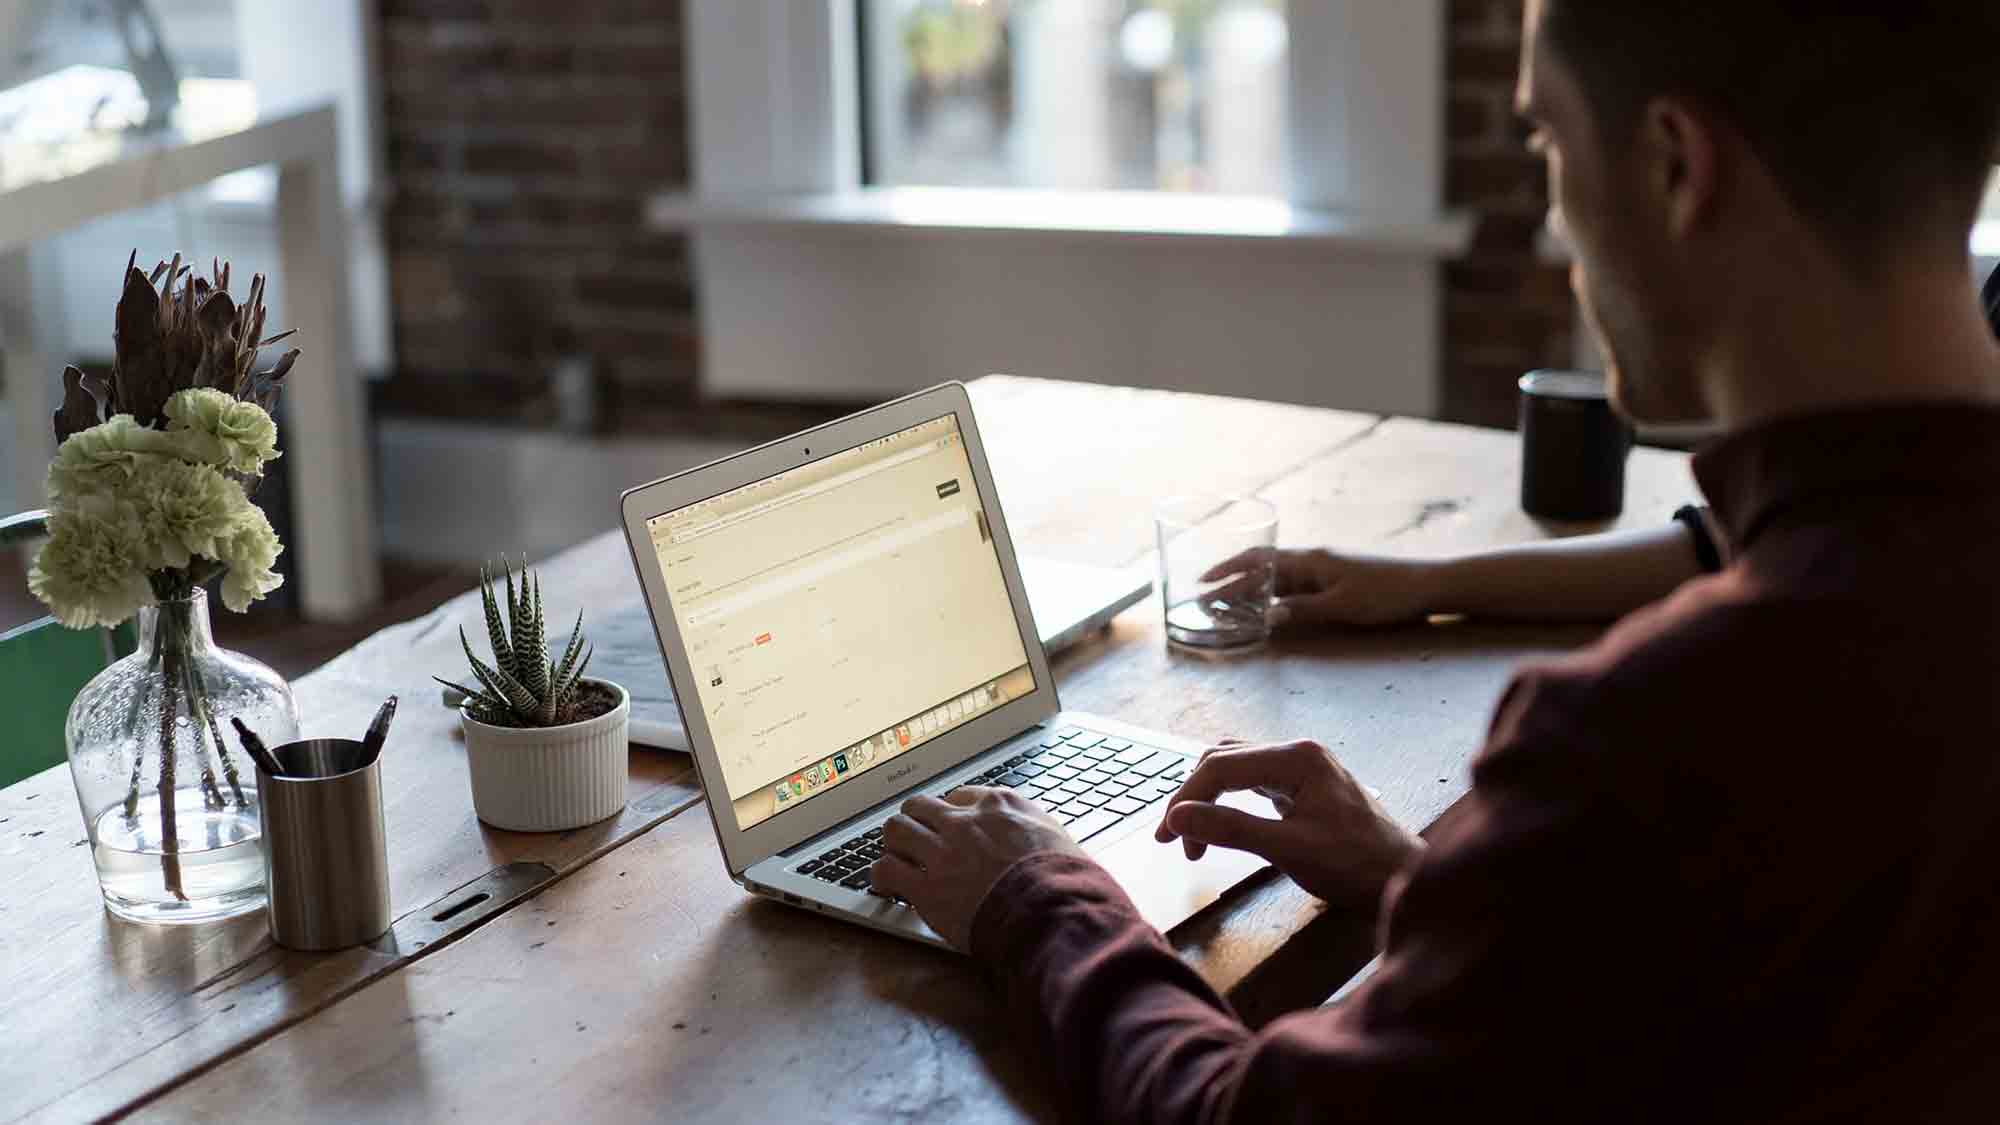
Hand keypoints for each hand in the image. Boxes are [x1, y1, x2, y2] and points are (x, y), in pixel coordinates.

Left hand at [872, 787, 1084, 950]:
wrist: (1052, 910)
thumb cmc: (1064, 879)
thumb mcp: (1058, 837)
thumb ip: (1035, 830)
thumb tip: (1036, 838)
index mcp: (998, 806)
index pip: (960, 796)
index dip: (952, 813)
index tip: (951, 826)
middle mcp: (964, 822)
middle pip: (920, 806)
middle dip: (915, 821)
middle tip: (916, 839)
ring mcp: (942, 852)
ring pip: (896, 830)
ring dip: (894, 844)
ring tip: (896, 858)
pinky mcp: (926, 887)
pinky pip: (887, 870)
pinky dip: (882, 877)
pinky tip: (886, 885)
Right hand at [1155, 740, 1421, 904]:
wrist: (1405, 880)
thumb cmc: (1357, 866)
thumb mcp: (1289, 849)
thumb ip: (1231, 829)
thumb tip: (1179, 818)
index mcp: (1296, 758)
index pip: (1221, 766)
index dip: (1187, 800)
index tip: (1168, 837)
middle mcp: (1298, 753)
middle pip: (1223, 761)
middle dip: (1193, 799)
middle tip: (1173, 840)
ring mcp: (1302, 769)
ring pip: (1235, 770)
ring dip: (1208, 799)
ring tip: (1192, 838)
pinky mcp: (1304, 788)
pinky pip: (1252, 783)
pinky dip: (1229, 803)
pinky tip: (1222, 825)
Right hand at [1202, 548, 1441, 629]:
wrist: (1426, 585)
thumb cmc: (1386, 594)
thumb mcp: (1342, 606)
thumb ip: (1302, 609)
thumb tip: (1266, 615)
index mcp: (1310, 561)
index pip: (1258, 562)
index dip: (1228, 571)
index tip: (1202, 583)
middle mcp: (1313, 560)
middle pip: (1263, 566)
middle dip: (1231, 580)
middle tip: (1205, 596)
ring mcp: (1324, 569)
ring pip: (1277, 576)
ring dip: (1251, 588)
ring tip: (1227, 604)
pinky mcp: (1335, 579)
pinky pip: (1294, 585)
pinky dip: (1273, 594)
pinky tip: (1267, 606)